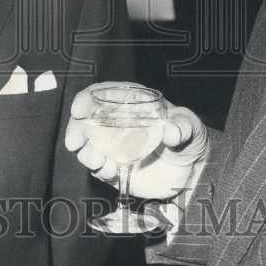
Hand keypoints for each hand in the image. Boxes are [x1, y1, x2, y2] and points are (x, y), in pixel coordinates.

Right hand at [64, 82, 208, 199]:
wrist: (191, 171)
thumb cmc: (188, 137)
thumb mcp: (189, 126)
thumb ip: (181, 126)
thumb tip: (171, 132)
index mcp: (131, 104)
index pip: (102, 95)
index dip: (87, 99)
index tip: (79, 109)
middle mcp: (117, 124)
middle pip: (86, 121)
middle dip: (76, 129)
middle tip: (74, 141)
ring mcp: (114, 148)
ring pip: (89, 147)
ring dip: (87, 153)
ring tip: (97, 159)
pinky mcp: (116, 169)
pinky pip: (100, 169)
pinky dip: (99, 170)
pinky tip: (109, 171)